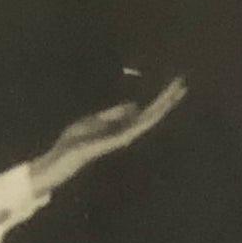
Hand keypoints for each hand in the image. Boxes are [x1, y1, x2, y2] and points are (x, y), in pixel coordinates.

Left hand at [28, 76, 187, 195]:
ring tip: (178, 91)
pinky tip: (156, 111)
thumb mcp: (94, 121)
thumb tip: (136, 105)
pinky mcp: (115, 142)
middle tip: (182, 82)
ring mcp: (122, 138)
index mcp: (121, 127)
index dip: (159, 98)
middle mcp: (126, 133)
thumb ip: (114, 114)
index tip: (174, 84)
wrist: (59, 160)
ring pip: (148, 119)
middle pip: (151, 113)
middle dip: (166, 98)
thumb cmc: (72, 143)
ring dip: (162, 106)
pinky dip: (146, 120)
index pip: (146, 110)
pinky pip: (134, 128)